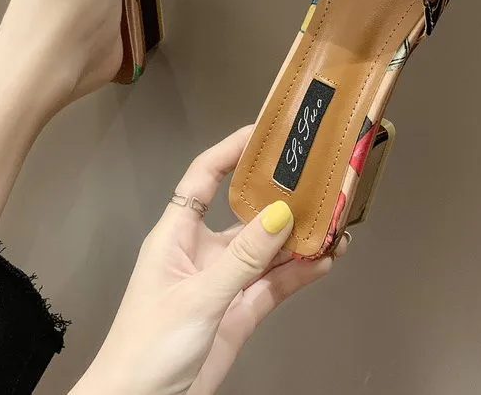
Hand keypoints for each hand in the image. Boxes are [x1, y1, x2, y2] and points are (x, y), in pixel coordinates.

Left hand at [70, 126, 348, 394]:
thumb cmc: (146, 346)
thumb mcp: (197, 297)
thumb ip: (242, 258)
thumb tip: (281, 214)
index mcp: (177, 233)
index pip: (204, 177)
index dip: (232, 151)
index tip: (266, 134)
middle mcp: (202, 250)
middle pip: (246, 213)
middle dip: (280, 197)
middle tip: (317, 182)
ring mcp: (224, 282)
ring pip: (266, 250)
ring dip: (298, 238)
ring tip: (334, 222)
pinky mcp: (239, 312)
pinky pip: (274, 284)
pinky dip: (299, 273)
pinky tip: (323, 260)